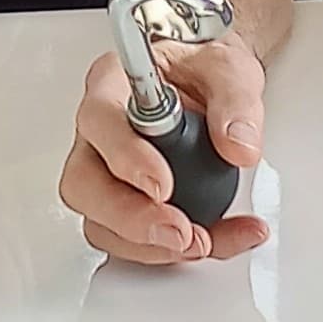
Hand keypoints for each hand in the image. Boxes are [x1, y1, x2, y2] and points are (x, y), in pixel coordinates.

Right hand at [58, 40, 269, 263]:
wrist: (211, 88)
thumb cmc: (203, 71)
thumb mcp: (228, 70)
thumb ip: (235, 102)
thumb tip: (238, 145)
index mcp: (113, 86)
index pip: (99, 120)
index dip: (124, 158)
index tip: (162, 185)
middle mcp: (100, 133)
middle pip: (85, 184)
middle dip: (130, 219)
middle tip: (178, 232)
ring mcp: (107, 173)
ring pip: (103, 222)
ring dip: (152, 244)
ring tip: (204, 240)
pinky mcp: (128, 204)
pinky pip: (136, 240)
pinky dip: (177, 251)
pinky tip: (219, 240)